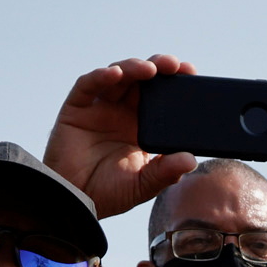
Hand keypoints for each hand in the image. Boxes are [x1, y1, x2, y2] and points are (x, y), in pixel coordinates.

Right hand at [44, 55, 200, 218]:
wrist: (75, 201)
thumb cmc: (109, 193)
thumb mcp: (143, 185)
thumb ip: (165, 172)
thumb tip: (191, 160)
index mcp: (142, 125)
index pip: (161, 95)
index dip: (174, 81)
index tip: (191, 72)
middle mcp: (122, 111)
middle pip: (142, 79)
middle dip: (159, 67)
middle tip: (174, 65)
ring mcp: (99, 107)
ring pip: (118, 76)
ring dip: (134, 67)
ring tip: (149, 69)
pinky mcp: (77, 107)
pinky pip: (88, 85)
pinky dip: (101, 76)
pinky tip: (115, 74)